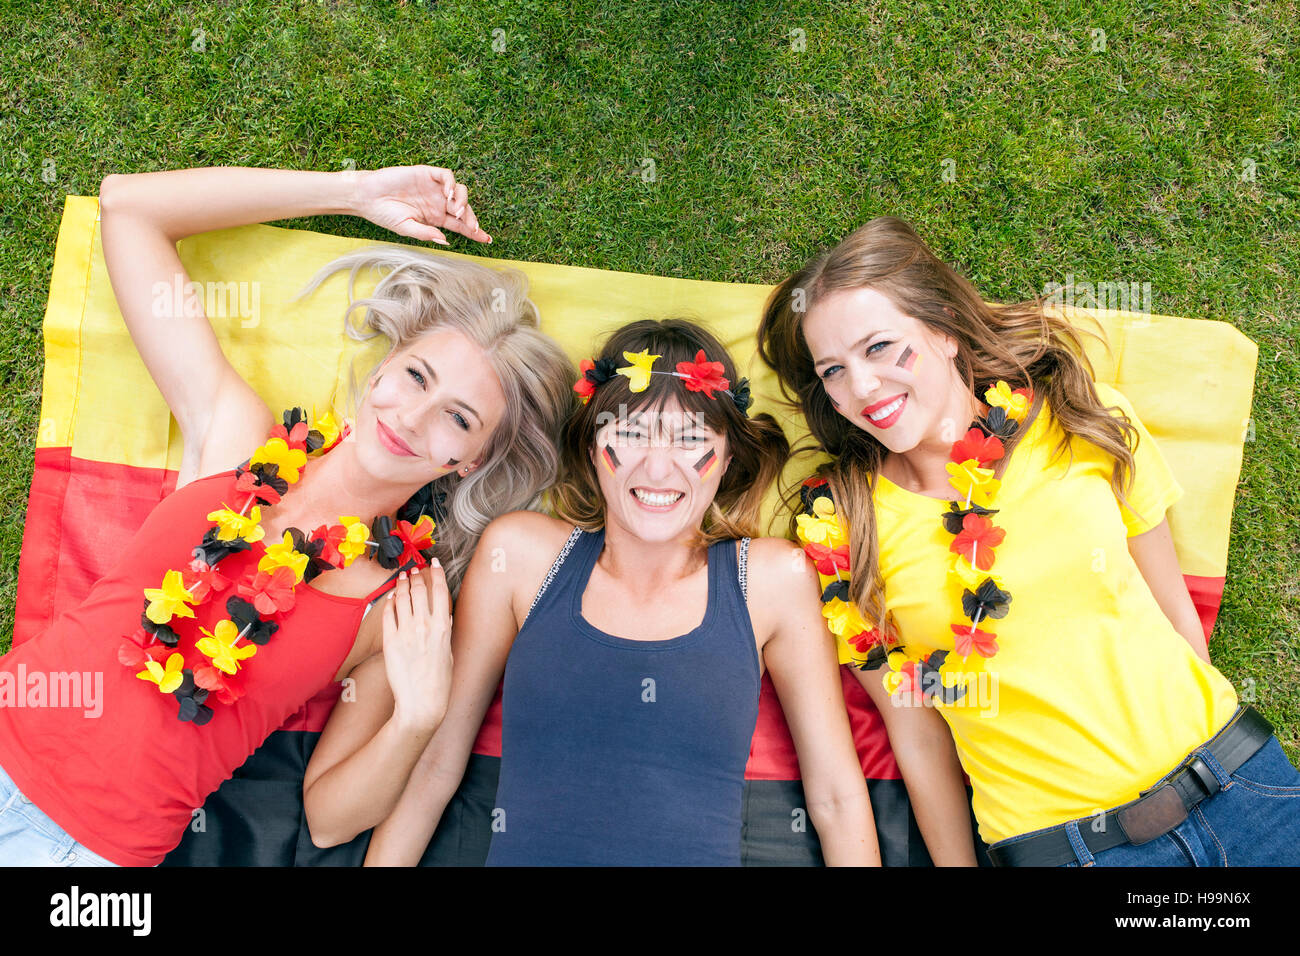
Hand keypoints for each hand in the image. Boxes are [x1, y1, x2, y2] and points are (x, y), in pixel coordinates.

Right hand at [351, 165, 491, 244]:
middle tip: (472, 227)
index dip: (474, 231)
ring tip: (456, 211)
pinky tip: (447, 194)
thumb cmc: (384, 215)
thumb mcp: (406, 229)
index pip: (460, 225)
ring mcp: (433, 188)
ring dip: (462, 201)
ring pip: (459, 191)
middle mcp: (438, 203)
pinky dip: (451, 184)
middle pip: (463, 209)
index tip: (486, 239)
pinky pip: (446, 176)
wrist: (366, 197)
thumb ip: (426, 234)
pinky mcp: (426, 174)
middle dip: (471, 218)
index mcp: (436, 218)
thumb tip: (446, 241)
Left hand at [382, 562, 453, 732]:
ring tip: (402, 578)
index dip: (437, 572)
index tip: (434, 563)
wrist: (421, 703)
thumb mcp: (448, 651)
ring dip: (402, 584)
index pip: (440, 590)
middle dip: (417, 576)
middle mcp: (424, 625)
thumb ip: (444, 630)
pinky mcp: (390, 641)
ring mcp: (405, 632)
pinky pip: (388, 614)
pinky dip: (389, 602)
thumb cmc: (439, 681)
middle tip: (415, 569)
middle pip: (420, 589)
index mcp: (443, 627)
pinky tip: (390, 597)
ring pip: (402, 598)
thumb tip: (443, 615)